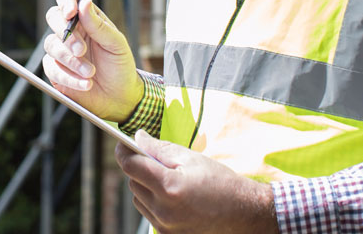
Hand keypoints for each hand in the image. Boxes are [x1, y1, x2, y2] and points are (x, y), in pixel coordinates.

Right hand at [43, 0, 143, 121]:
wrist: (120, 96)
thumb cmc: (120, 65)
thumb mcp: (115, 43)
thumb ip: (98, 24)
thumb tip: (85, 2)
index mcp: (86, 17)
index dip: (65, 0)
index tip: (71, 12)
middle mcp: (71, 30)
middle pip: (53, 17)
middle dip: (66, 33)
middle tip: (81, 50)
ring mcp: (61, 50)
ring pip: (51, 45)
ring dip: (71, 61)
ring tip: (90, 73)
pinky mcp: (55, 70)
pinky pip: (52, 68)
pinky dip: (69, 78)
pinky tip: (86, 83)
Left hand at [116, 130, 278, 233]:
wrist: (241, 213)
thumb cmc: (218, 181)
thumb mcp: (189, 157)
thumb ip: (158, 147)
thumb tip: (137, 137)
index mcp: (169, 188)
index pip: (131, 166)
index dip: (123, 151)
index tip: (122, 143)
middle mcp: (163, 211)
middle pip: (132, 182)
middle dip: (139, 166)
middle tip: (155, 158)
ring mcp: (164, 226)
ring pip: (138, 197)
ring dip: (145, 184)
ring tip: (169, 178)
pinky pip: (148, 211)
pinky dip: (153, 199)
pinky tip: (172, 194)